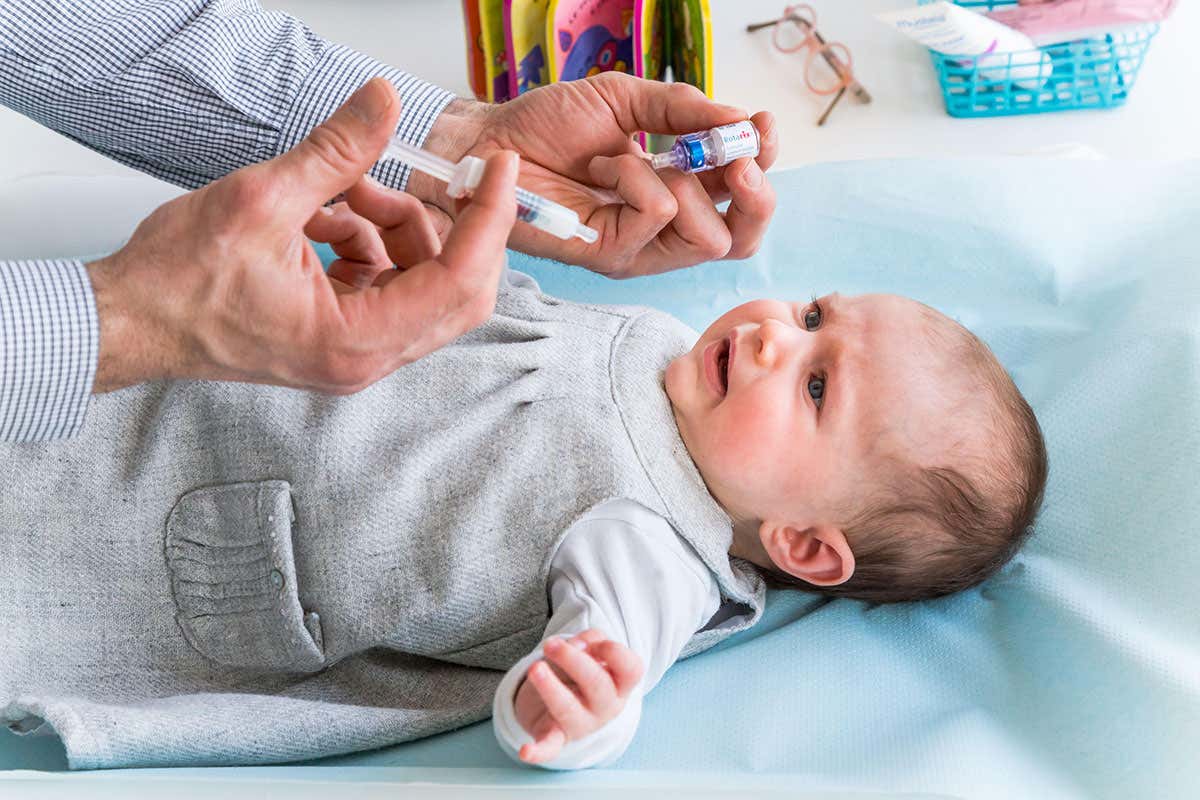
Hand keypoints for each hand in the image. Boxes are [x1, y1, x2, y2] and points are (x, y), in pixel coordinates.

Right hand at [85, 78, 518, 393]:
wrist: (131, 321)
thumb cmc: (179, 281)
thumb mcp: (264, 197)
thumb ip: (337, 151)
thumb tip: (383, 102)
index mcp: (356, 342)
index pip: (459, 281)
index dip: (489, 219)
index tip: (499, 170)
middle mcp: (366, 360)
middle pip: (453, 288)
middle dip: (445, 223)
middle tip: (438, 173)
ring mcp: (355, 352)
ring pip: (418, 280)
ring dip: (395, 226)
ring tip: (342, 191)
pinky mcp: (341, 337)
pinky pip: (385, 282)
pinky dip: (369, 242)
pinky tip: (325, 217)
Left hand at [410, 73, 778, 277]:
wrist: (495, 139)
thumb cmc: (551, 125)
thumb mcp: (627, 101)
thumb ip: (682, 109)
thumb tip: (739, 119)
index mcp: (680, 191)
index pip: (744, 199)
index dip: (764, 164)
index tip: (760, 125)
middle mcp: (667, 228)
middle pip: (742, 238)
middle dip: (753, 194)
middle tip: (738, 157)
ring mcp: (641, 248)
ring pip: (707, 237)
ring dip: (680, 183)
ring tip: (632, 157)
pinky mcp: (612, 255)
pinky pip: (656, 216)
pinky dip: (636, 180)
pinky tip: (602, 169)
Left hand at [513, 629, 643, 763]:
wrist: (564, 704)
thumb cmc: (582, 672)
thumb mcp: (593, 651)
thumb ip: (591, 640)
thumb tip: (576, 647)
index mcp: (620, 685)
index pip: (631, 669)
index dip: (612, 650)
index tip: (590, 643)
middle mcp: (606, 707)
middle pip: (596, 684)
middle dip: (572, 660)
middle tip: (550, 645)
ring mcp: (582, 724)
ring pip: (568, 708)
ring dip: (550, 687)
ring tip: (535, 668)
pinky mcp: (557, 737)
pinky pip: (549, 747)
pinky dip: (538, 751)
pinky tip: (525, 751)